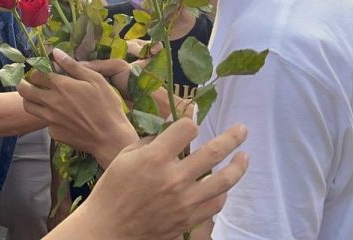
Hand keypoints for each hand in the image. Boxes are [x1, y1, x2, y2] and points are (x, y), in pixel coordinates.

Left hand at [18, 48, 137, 167]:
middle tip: (31, 82)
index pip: (35, 74)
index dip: (36, 70)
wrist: (109, 137)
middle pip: (24, 90)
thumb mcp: (95, 80)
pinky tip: (60, 116)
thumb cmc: (106, 105)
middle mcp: (51, 102)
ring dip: (30, 99)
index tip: (42, 71)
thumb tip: (56, 52)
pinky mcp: (54, 132)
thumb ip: (73, 66)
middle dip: (24, 83)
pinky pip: (44, 122)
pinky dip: (47, 116)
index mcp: (61, 86)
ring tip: (39, 97)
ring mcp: (50, 119)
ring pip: (28, 106)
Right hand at [70, 118, 248, 239]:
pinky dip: (223, 192)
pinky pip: (215, 203)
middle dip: (232, 137)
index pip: (187, 129)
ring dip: (238, 166)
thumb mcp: (125, 156)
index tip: (190, 125)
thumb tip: (171, 131)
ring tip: (244, 156)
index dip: (190, 123)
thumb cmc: (111, 190)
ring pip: (224, 180)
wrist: (108, 229)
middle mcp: (174, 177)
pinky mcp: (188, 219)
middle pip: (214, 151)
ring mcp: (184, 200)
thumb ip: (151, 142)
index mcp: (155, 157)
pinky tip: (224, 185)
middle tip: (242, 130)